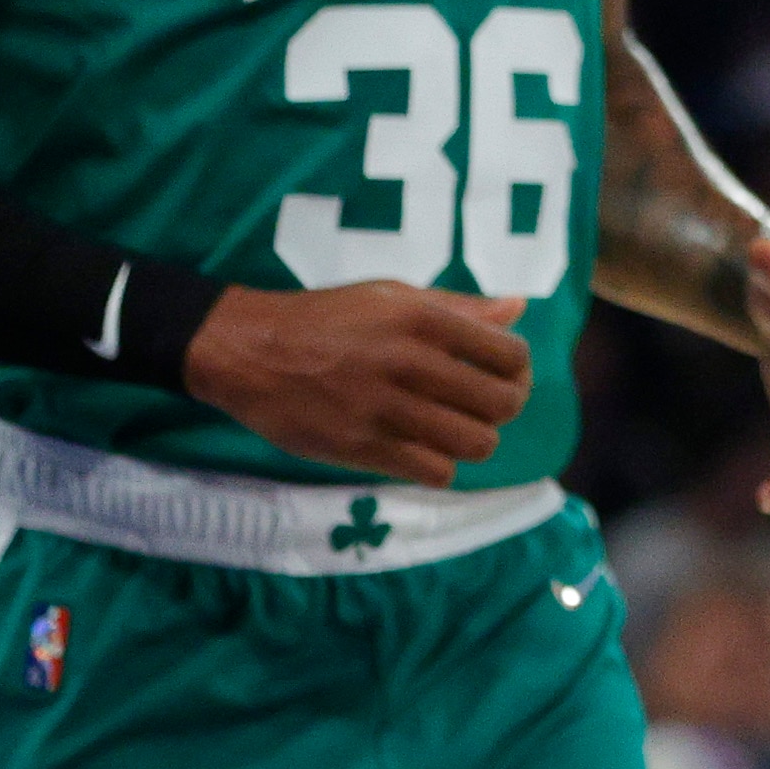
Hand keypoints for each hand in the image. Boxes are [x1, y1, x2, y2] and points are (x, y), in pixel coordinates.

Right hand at [182, 284, 532, 487]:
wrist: (250, 351)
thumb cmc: (327, 318)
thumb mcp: (392, 296)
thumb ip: (460, 307)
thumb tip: (519, 308)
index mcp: (423, 320)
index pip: (510, 355)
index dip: (518, 370)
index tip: (504, 374)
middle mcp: (410, 362)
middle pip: (501, 403)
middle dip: (504, 407)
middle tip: (485, 406)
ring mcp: (386, 408)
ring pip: (475, 443)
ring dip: (474, 440)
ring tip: (456, 429)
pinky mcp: (361, 447)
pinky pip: (434, 471)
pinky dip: (440, 466)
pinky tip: (425, 450)